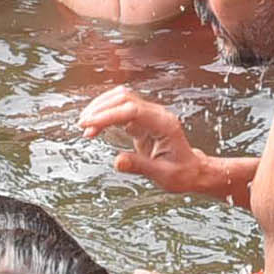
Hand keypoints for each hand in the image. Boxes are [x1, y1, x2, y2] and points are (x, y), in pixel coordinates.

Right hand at [80, 84, 209, 190]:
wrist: (191, 170)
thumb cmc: (181, 172)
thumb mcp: (162, 174)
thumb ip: (139, 166)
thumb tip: (117, 161)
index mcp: (164, 124)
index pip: (131, 111)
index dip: (107, 115)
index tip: (89, 125)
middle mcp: (157, 115)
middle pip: (125, 98)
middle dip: (101, 109)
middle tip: (82, 124)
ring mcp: (150, 115)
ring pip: (121, 99)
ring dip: (101, 108)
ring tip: (85, 124)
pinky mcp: (142, 120)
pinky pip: (121, 109)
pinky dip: (105, 114)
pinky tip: (95, 126)